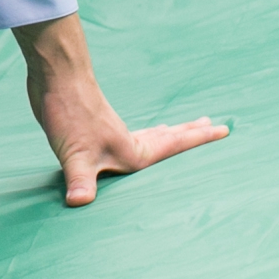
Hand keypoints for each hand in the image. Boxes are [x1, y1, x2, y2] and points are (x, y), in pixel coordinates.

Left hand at [13, 13, 227, 204]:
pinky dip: (141, 135)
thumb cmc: (68, 112)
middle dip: (190, 134)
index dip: (198, 140)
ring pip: (148, 135)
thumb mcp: (75, 153)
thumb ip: (80, 181)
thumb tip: (79, 203)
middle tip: (214, 124)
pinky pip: (129, 134)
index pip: (173, 146)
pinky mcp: (94, 127)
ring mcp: (111, 132)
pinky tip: (130, 138)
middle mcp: (126, 141)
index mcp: (131, 151)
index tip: (224, 129)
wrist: (54, 75)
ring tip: (179, 128)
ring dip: (167, 133)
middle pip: (167, 138)